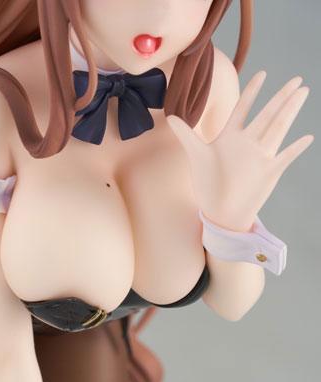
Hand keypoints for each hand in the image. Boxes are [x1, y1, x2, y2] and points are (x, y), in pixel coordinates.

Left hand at [166, 71, 313, 230]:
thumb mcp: (197, 156)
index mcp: (231, 136)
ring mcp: (261, 156)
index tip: (262, 73)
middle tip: (297, 78)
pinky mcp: (269, 172)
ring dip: (291, 111)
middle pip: (268, 113)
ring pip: (279, 128)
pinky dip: (295, 149)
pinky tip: (307, 138)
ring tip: (303, 92)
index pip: (243, 108)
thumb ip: (186, 135)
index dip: (252, 91)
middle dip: (281, 96)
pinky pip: (285, 157)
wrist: (219, 212)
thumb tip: (169, 116)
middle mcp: (248, 143)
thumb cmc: (208, 184)